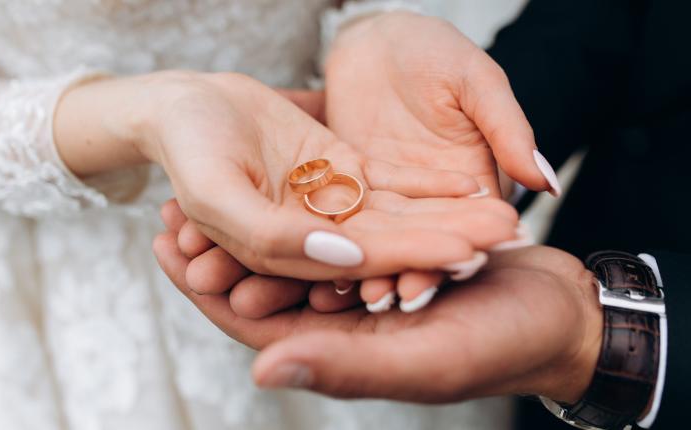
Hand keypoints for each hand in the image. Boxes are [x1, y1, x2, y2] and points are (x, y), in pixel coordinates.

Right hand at [55, 71, 518, 279]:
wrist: (189, 108)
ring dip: (448, 218)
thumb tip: (343, 254)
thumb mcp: (216, 194)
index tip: (462, 254)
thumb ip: (271, 234)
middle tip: (504, 235)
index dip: (409, 259)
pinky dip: (428, 189)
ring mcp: (330, 213)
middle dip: (446, 241)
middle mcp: (314, 245)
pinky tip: (470, 187)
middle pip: (390, 247)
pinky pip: (390, 187)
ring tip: (502, 215)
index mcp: (284, 261)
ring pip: (398, 220)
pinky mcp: (341, 179)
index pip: (356, 266)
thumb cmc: (190, 150)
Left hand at [154, 233, 602, 404]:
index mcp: (341, 354)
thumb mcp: (424, 359)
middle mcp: (344, 327)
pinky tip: (277, 182)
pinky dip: (299, 215)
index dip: (205, 292)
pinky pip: (329, 239)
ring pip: (290, 262)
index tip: (163, 246)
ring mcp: (363, 293)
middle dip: (217, 255)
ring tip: (211, 191)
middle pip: (263, 291)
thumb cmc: (501, 344)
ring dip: (250, 229)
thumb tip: (258, 369)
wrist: (558, 312)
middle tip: (173, 209)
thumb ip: (345, 365)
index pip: (253, 329)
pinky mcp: (385, 262)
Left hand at [280, 13, 552, 307]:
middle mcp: (427, 200)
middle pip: (419, 242)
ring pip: (377, 239)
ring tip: (353, 293)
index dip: (456, 250)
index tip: (448, 274)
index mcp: (469, 181)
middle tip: (395, 300)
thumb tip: (547, 183)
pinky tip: (316, 261)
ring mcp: (384, 198)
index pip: (467, 225)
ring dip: (367, 266)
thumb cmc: (437, 51)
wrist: (381, 38)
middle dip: (408, 271)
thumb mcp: (477, 83)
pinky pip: (340, 219)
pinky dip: (332, 239)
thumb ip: (508, 131)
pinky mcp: (345, 189)